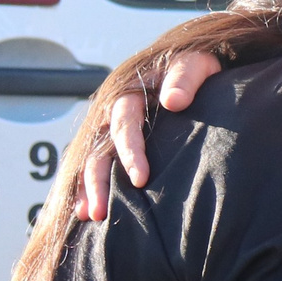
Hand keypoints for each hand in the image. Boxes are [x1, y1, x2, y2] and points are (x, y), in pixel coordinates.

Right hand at [77, 50, 223, 220]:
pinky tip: (84, 210)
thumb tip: (173, 101)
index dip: (130, 151)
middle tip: (100, 212)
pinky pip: (94, 164)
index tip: (140, 179)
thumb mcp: (196, 64)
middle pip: (99, 147)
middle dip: (98, 180)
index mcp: (131, 91)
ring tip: (89, 216)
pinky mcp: (113, 141)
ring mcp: (110, 127)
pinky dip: (86, 185)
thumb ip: (186, 78)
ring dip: (87, 187)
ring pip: (92, 158)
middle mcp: (113, 111)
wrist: (192, 68)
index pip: (126, 122)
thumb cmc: (197, 67)